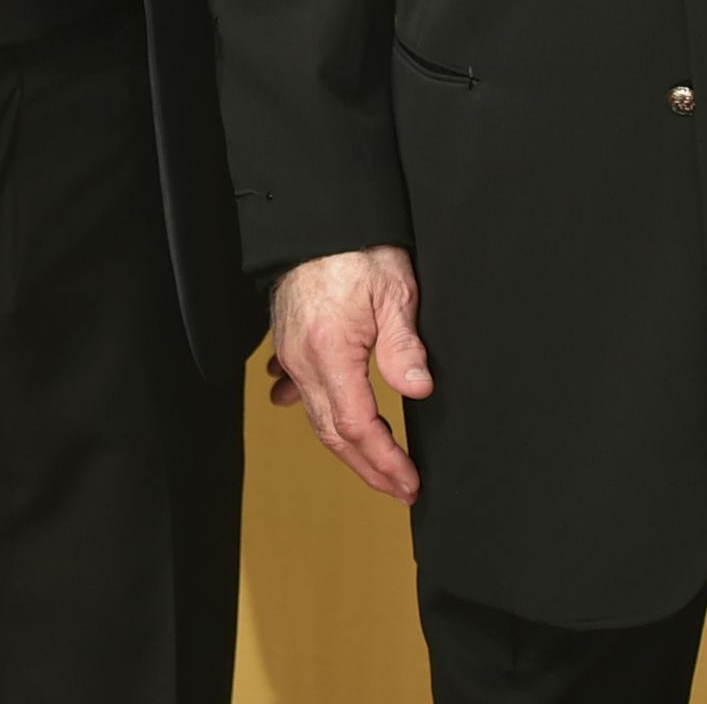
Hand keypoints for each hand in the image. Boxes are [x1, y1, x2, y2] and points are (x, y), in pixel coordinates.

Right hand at [265, 246, 430, 501]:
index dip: (384, 459)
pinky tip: (325, 418)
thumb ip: (404, 344)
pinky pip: (301, 391)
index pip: (356, 426)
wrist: (315, 218)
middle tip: (400, 487)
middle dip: (368, 468)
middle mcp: (304, 360)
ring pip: (316, 417)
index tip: (409, 481)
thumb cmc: (356, 247)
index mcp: (331, 351)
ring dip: (347, 447)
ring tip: (376, 466)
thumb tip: (418, 389)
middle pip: (332, 434)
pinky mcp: (288, 343)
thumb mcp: (394, 290)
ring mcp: (291, 354)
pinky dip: (318, 413)